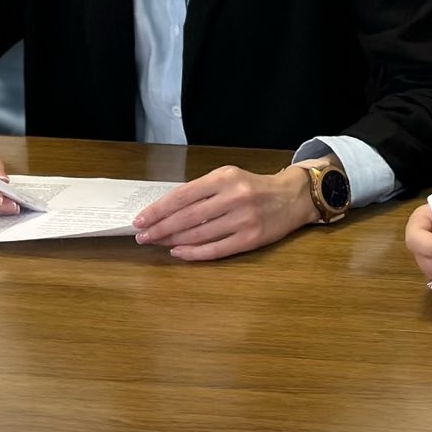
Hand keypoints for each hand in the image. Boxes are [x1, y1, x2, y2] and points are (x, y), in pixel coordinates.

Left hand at [132, 164, 316, 260]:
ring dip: (172, 241)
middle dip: (159, 229)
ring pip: (198, 235)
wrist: (292, 197)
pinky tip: (179, 252)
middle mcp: (234, 197)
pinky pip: (214, 250)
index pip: (182, 196)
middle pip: (186, 217)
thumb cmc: (253, 188)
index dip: (157, 210)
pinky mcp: (250, 239)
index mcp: (225, 177)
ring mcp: (243, 219)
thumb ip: (201, 191)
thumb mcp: (228, 178)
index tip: (140, 220)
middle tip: (142, 236)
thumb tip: (165, 212)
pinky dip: (192, 253)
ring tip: (158, 243)